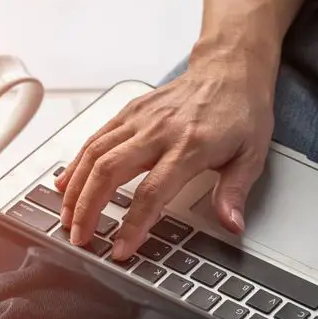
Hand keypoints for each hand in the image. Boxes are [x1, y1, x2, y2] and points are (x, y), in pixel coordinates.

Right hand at [54, 45, 274, 257]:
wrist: (229, 70)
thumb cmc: (240, 112)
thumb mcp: (252, 155)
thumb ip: (235, 192)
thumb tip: (232, 225)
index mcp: (190, 146)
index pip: (152, 192)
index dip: (133, 224)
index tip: (121, 248)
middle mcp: (159, 131)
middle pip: (109, 171)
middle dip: (88, 208)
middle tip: (80, 237)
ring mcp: (139, 119)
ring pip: (94, 153)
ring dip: (75, 189)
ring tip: (66, 217)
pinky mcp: (129, 112)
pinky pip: (95, 138)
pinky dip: (76, 163)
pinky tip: (65, 184)